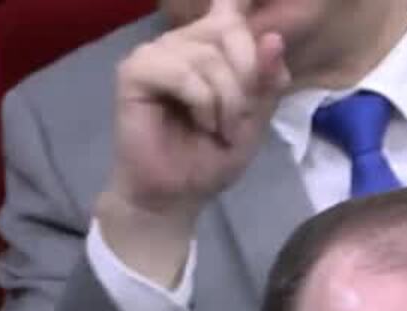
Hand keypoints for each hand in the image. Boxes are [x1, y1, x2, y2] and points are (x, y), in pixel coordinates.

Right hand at [96, 0, 291, 286]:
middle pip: (228, 29)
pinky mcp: (132, 75)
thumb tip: (273, 38)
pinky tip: (200, 123)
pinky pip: (180, 71)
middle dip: (247, 75)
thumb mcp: (255, 117)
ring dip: (226, 97)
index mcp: (206, 47)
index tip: (241, 4)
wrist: (173, 197)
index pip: (228, 9)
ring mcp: (153, 57)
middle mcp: (178, 44)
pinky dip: (201, 100)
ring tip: (220, 128)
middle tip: (241, 116)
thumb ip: (266, 78)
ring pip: (207, 54)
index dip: (237, 5)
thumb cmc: (209, 159)